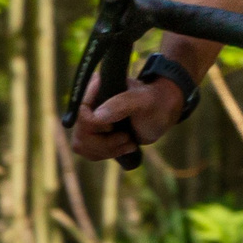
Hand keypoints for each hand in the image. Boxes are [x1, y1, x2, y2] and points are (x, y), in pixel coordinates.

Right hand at [66, 70, 183, 161]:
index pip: (80, 112)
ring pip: (82, 145)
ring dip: (108, 150)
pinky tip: (124, 147)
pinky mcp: (92, 134)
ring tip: (128, 141)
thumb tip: (96, 117)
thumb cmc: (154, 102)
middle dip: (105, 143)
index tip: (114, 126)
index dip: (96, 126)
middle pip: (80, 134)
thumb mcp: (143, 101)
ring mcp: (87, 120)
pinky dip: (107, 154)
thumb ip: (122, 104)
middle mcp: (87, 103)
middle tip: (126, 137)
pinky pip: (87, 152)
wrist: (162, 113)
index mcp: (95, 88)